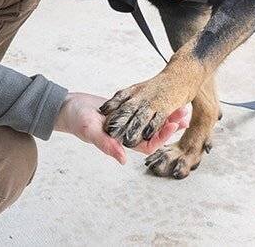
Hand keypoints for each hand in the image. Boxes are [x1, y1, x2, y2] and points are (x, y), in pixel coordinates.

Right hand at [54, 92, 187, 163]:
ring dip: (165, 114)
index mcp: (122, 141)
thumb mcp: (91, 132)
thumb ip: (106, 145)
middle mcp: (128, 133)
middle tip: (184, 113)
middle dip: (170, 123)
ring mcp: (127, 122)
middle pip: (154, 132)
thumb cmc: (78, 121)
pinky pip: (144, 109)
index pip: (148, 143)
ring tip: (181, 105)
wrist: (69, 107)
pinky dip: (154, 104)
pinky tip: (164, 96)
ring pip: (151, 121)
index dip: (162, 136)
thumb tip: (122, 158)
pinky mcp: (126, 111)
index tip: (173, 125)